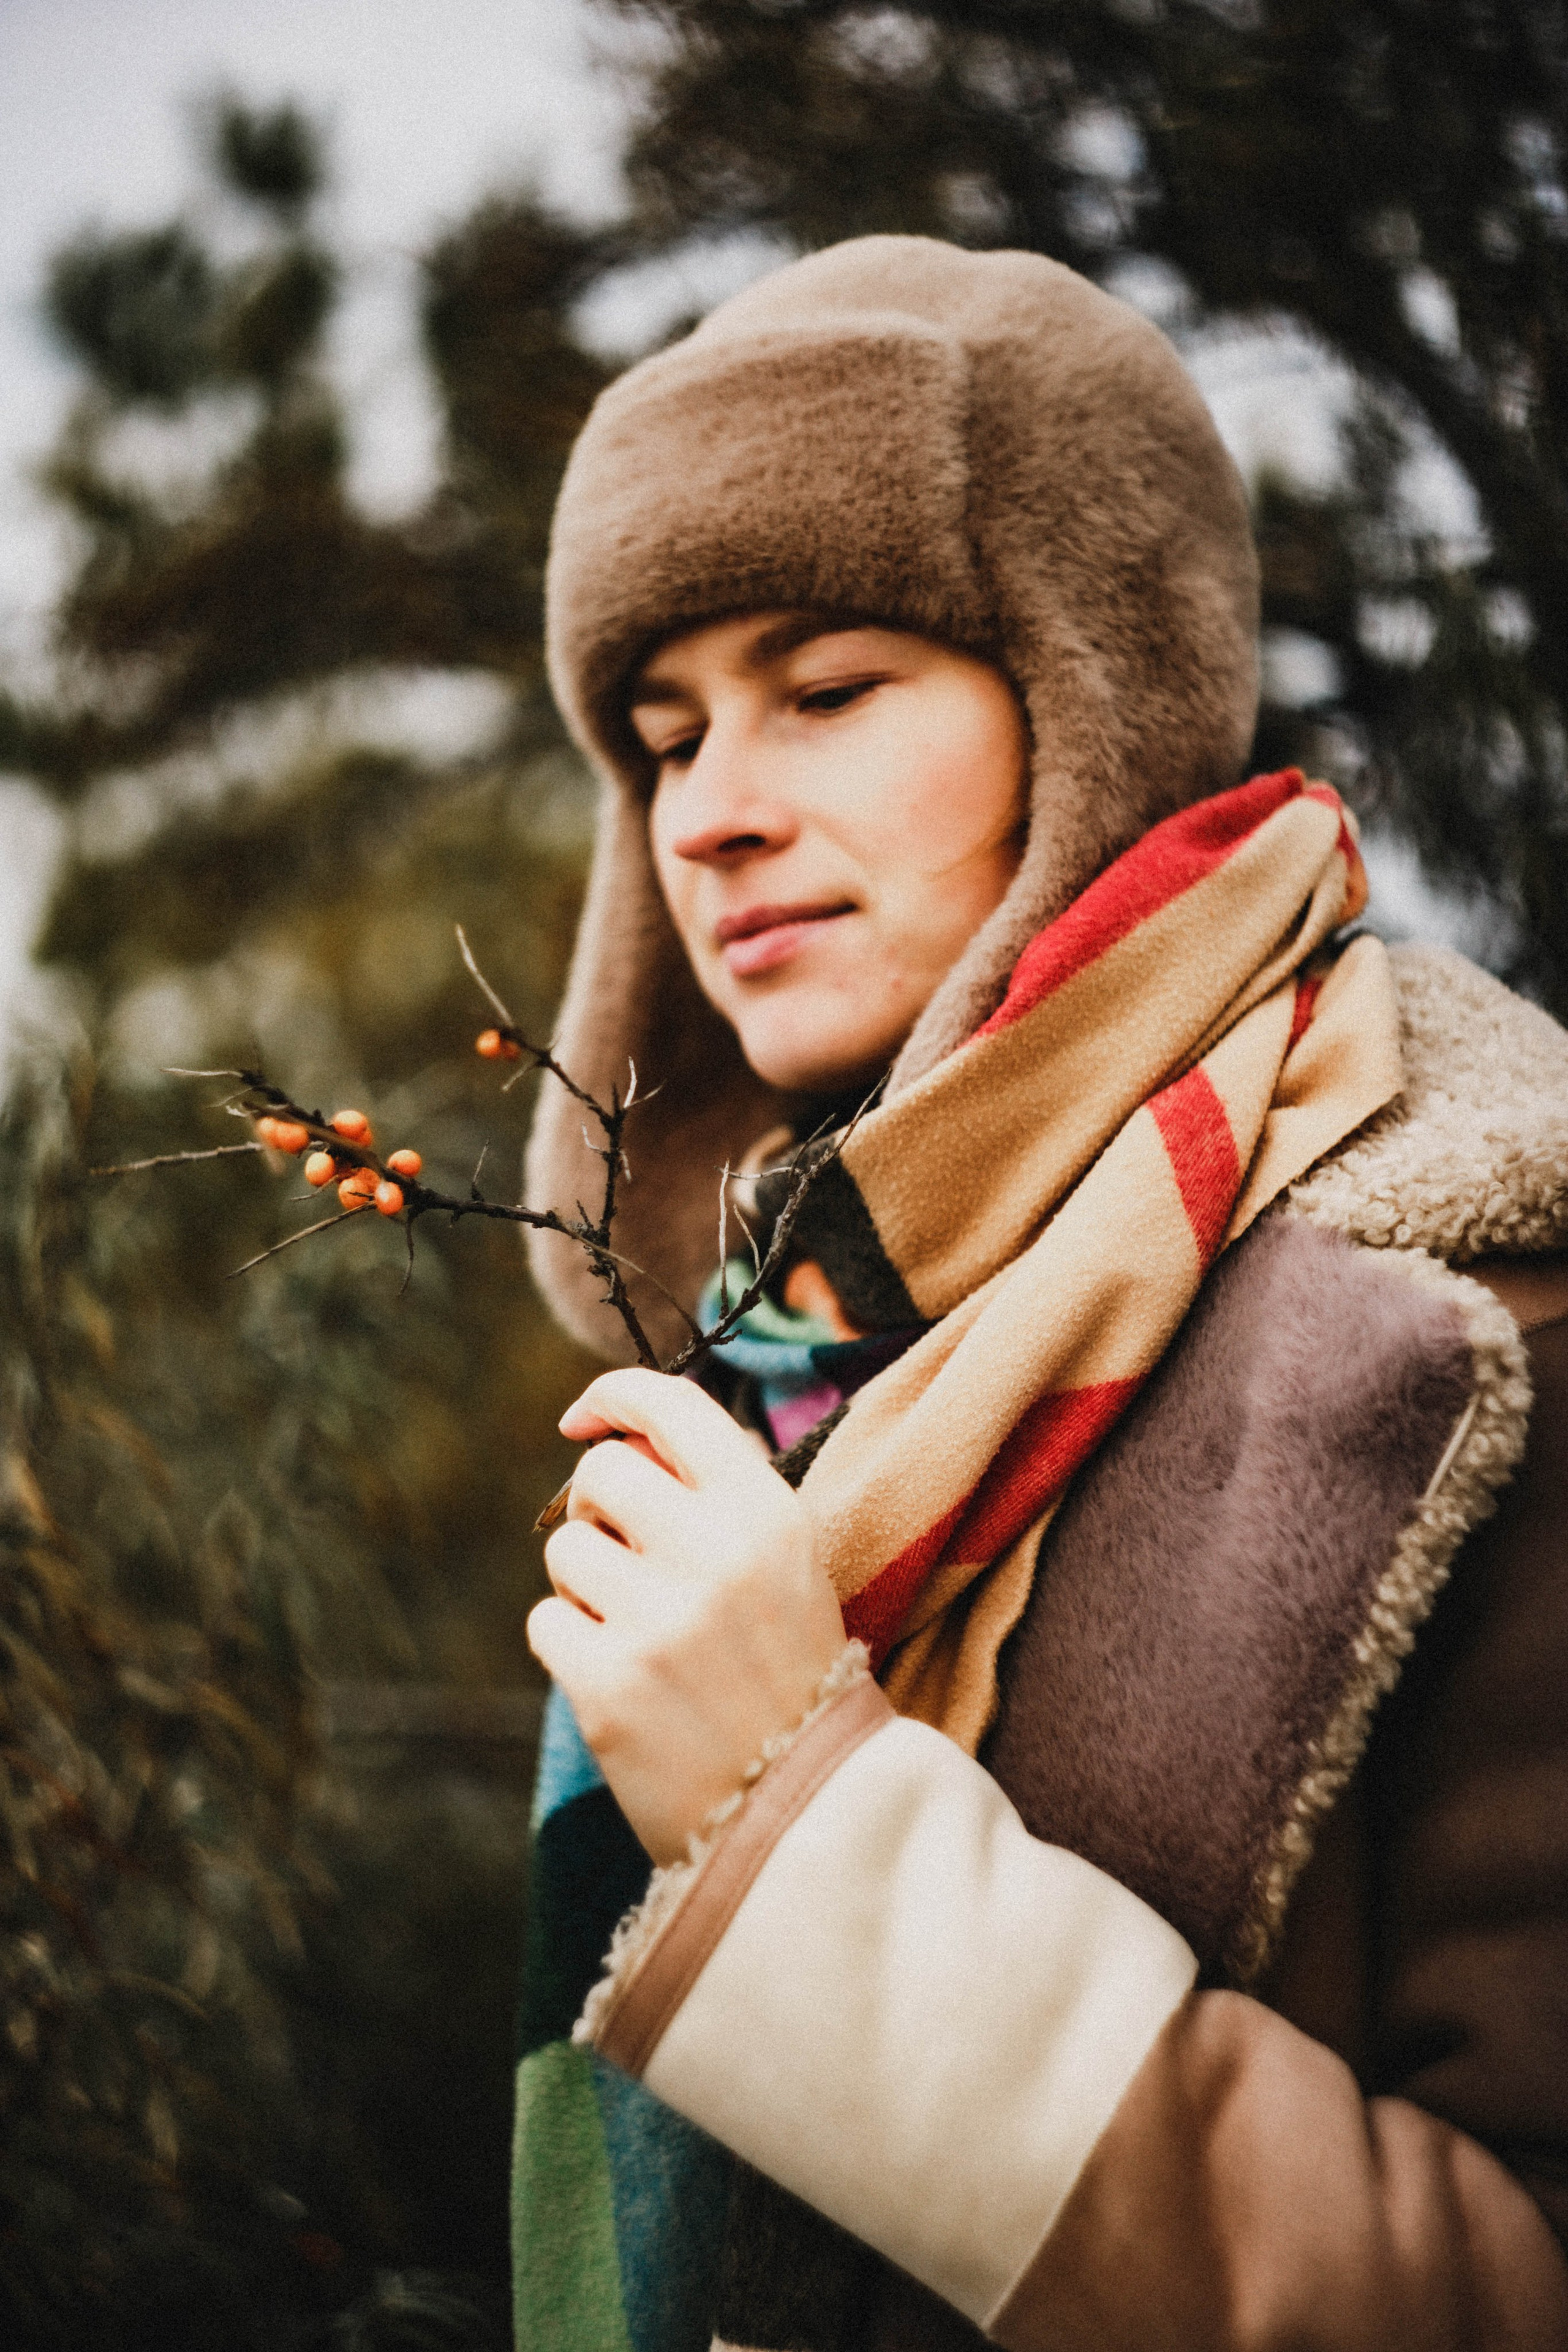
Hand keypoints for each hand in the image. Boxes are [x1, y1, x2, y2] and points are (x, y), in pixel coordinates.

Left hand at [527, 1369, 847, 1863]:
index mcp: (769, 1513)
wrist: (804, 1809)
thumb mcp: (782, 1561)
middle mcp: (717, 1554)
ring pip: (565, 1548)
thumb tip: (610, 1435)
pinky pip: (545, 1621)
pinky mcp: (610, 1687)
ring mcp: (661, 1622)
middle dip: (598, 1509)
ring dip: (584, 1584)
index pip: (672, 1405)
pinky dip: (570, 1645)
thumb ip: (713, 1494)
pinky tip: (622, 1679)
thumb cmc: (784, 1672)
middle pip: (601, 1473)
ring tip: (638, 1632)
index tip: (584, 1419)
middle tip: (627, 1558)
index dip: (614, 1395)